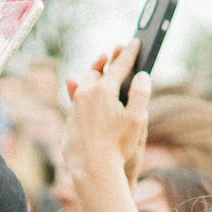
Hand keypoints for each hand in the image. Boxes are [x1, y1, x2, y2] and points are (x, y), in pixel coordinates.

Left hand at [62, 44, 148, 181]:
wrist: (91, 168)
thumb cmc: (117, 146)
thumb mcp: (137, 120)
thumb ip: (141, 94)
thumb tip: (141, 76)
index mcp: (105, 90)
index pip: (120, 66)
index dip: (130, 53)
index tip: (136, 42)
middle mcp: (86, 93)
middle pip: (99, 70)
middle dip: (109, 59)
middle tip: (115, 51)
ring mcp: (75, 106)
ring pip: (84, 82)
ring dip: (94, 72)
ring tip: (101, 66)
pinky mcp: (69, 119)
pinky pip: (76, 97)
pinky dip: (81, 88)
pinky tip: (79, 86)